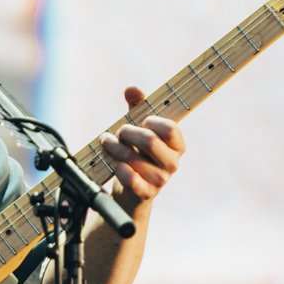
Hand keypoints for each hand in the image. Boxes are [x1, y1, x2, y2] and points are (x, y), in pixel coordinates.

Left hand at [98, 85, 185, 207]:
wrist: (130, 187)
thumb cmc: (137, 152)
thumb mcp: (139, 126)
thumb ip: (138, 106)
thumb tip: (132, 89)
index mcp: (177, 145)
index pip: (170, 129)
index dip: (151, 121)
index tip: (141, 121)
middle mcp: (172, 163)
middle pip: (150, 141)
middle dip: (127, 133)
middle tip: (118, 132)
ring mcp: (161, 180)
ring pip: (135, 160)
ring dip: (115, 149)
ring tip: (107, 144)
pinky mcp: (146, 193)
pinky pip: (132, 180)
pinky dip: (121, 170)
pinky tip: (115, 164)